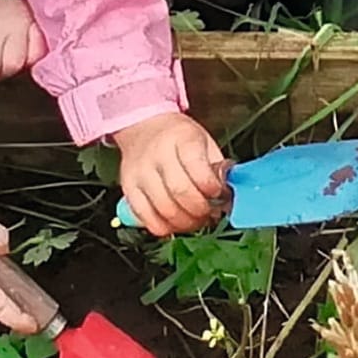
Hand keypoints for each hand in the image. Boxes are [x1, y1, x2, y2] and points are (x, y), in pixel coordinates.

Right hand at [114, 113, 228, 237]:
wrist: (144, 129)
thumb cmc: (179, 139)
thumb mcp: (205, 142)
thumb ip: (218, 168)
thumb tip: (230, 196)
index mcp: (182, 138)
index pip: (197, 168)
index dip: (212, 188)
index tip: (219, 193)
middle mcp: (157, 154)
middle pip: (180, 192)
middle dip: (200, 210)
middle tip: (209, 212)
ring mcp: (140, 173)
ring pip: (164, 209)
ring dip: (185, 222)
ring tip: (195, 219)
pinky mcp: (128, 189)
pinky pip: (146, 219)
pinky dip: (165, 227)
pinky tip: (176, 222)